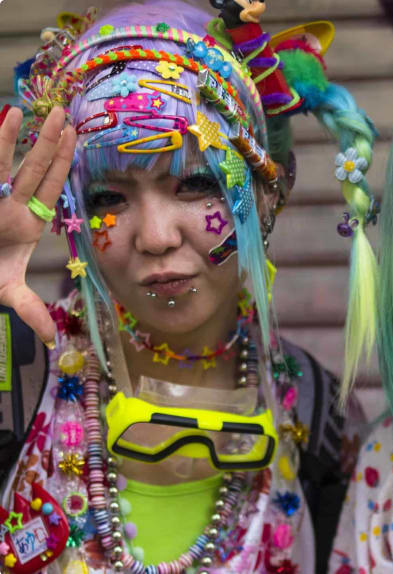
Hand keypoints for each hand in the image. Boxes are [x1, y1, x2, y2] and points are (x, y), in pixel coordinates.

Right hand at [0, 106, 75, 345]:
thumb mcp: (7, 292)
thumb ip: (30, 310)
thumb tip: (54, 340)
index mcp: (24, 221)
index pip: (48, 186)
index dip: (62, 161)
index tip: (75, 135)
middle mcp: (8, 205)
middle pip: (31, 168)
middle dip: (46, 141)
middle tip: (62, 111)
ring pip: (2, 163)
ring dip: (11, 138)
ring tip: (21, 110)